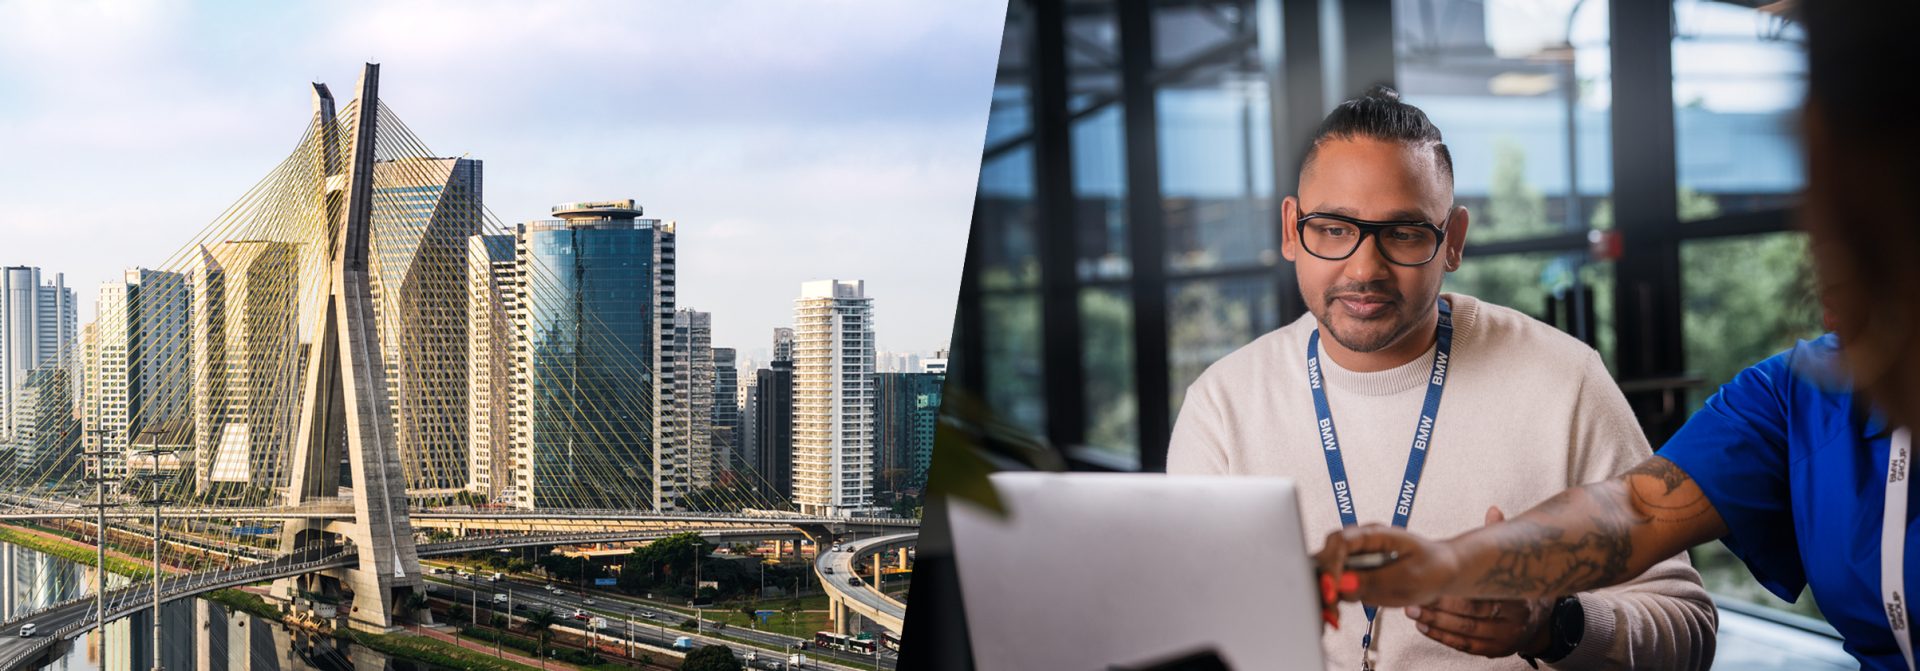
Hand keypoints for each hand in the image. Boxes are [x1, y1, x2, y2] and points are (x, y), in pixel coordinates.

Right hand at [1313, 523, 1459, 607]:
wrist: (1441, 572)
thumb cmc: (1431, 567)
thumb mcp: (1409, 576)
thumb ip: (1377, 580)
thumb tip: (1345, 585)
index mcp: (1374, 534)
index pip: (1341, 541)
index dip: (1332, 563)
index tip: (1334, 586)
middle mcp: (1360, 546)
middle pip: (1326, 555)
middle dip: (1323, 580)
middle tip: (1329, 603)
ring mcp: (1356, 562)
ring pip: (1327, 573)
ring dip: (1325, 594)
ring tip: (1333, 615)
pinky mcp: (1356, 579)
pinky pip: (1336, 589)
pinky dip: (1331, 602)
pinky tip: (1335, 615)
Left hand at [1405, 507, 1554, 657]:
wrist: (1540, 619)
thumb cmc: (1518, 586)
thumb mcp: (1513, 564)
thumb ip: (1500, 540)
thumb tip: (1493, 510)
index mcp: (1519, 597)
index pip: (1483, 596)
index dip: (1454, 591)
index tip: (1431, 583)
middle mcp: (1515, 620)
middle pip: (1471, 616)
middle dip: (1438, 608)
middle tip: (1412, 601)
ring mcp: (1506, 639)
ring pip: (1465, 632)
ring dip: (1435, 622)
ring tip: (1413, 611)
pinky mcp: (1495, 651)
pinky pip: (1465, 645)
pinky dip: (1443, 636)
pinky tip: (1424, 626)